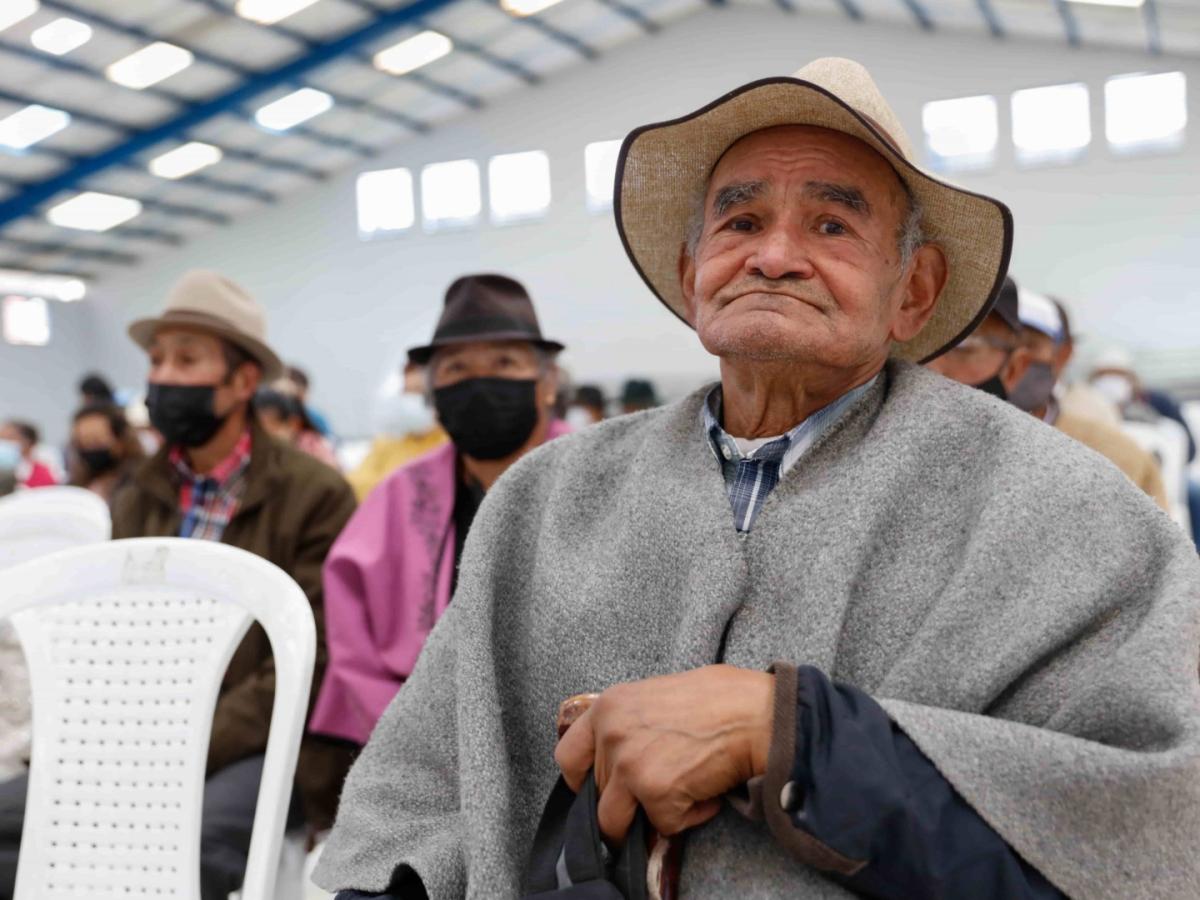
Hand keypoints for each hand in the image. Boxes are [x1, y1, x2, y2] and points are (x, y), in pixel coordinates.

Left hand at [554, 664, 773, 843]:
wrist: (756, 713)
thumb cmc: (719, 699)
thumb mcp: (654, 695)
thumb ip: (628, 723)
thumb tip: (619, 757)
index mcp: (608, 707)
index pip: (567, 757)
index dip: (582, 780)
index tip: (600, 788)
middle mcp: (611, 735)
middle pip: (597, 793)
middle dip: (628, 798)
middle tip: (662, 786)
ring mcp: (629, 765)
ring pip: (616, 820)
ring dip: (649, 814)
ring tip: (684, 791)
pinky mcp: (655, 793)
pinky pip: (663, 825)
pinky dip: (688, 817)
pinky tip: (705, 792)